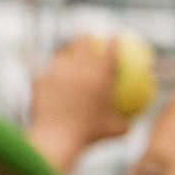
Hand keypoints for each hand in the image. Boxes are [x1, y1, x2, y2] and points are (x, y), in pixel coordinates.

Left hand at [24, 34, 127, 161]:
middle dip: (85, 35)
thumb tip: (135, 122)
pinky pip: (41, 75)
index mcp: (100, 75)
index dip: (113, 39)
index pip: (110, 48)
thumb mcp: (114, 132)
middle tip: (87, 38)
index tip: (114, 36)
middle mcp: (79, 67)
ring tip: (62, 59)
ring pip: (59, 56)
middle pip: (82, 41)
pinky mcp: (39, 80)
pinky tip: (41, 79)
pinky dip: (43, 77)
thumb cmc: (89, 136)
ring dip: (62, 57)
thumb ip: (126, 124)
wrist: (56, 139)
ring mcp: (57, 71)